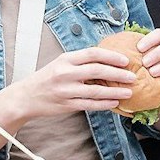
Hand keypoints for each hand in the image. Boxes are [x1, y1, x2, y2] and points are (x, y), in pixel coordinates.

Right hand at [10, 45, 135, 121]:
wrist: (26, 97)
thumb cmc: (46, 78)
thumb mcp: (60, 63)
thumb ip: (80, 62)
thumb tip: (107, 60)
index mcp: (65, 59)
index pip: (93, 54)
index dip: (111, 56)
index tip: (125, 60)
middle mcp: (65, 73)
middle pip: (97, 71)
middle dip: (118, 74)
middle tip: (132, 76)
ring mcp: (66, 90)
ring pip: (96, 91)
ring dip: (115, 91)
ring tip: (129, 92)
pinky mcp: (67, 105)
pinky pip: (90, 105)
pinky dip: (104, 104)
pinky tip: (115, 102)